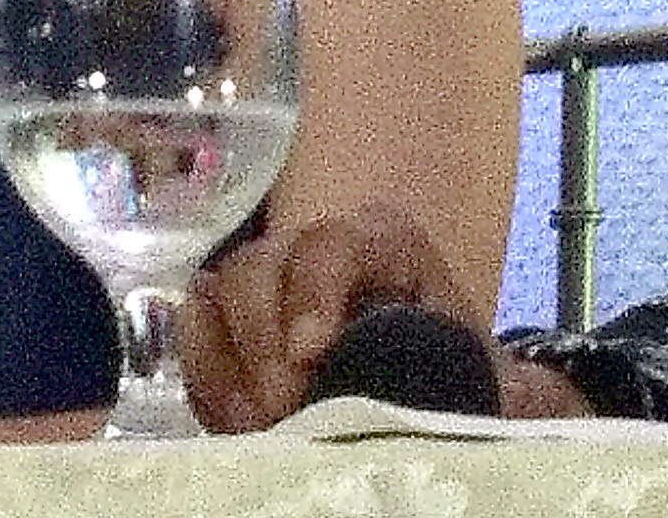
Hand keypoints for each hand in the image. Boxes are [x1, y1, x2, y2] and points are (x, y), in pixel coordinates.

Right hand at [179, 206, 510, 430]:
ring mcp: (266, 285)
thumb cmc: (463, 376)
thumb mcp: (473, 365)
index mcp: (382, 243)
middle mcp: (315, 249)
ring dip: (227, 364)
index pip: (334, 244)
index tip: (310, 354)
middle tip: (280, 409)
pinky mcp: (231, 328)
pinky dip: (208, 379)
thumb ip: (460, 367)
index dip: (314, 292)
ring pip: (215, 295)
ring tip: (258, 424)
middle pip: (258, 266)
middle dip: (260, 340)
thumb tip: (463, 394)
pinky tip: (238, 423)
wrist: (445, 400)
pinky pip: (194, 337)